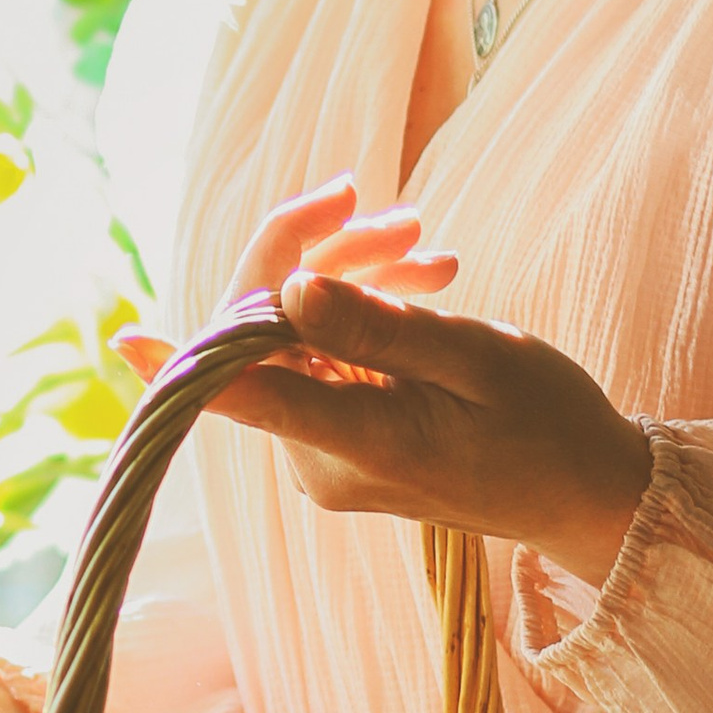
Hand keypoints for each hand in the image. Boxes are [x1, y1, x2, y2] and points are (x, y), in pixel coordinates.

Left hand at [119, 176, 650, 584]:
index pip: (243, 397)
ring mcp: (326, 454)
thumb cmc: (548, 427)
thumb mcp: (475, 360)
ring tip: (432, 253)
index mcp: (353, 441)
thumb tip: (290, 290)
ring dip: (353, 279)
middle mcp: (320, 457)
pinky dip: (363, 315)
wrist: (587, 493)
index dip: (180, 362)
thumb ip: (378, 326)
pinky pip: (325, 359)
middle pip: (272, 337)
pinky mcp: (342, 442)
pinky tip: (423, 286)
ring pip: (300, 338)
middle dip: (319, 260)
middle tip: (399, 218)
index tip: (125, 337)